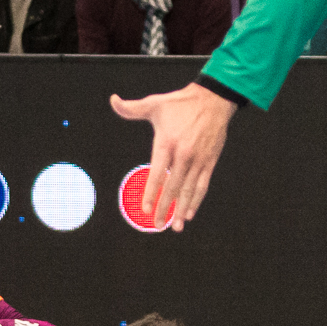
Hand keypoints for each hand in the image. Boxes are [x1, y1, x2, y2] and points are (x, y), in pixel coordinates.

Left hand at [109, 81, 237, 230]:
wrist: (213, 99)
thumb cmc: (181, 103)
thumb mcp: (154, 103)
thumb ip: (131, 108)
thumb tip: (113, 100)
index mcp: (167, 142)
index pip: (157, 173)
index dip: (150, 192)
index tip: (145, 208)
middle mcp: (183, 153)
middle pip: (172, 187)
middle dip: (164, 208)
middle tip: (156, 224)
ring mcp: (198, 159)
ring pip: (188, 190)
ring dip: (181, 209)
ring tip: (176, 226)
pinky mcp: (210, 161)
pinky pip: (203, 185)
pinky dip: (196, 200)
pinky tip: (190, 212)